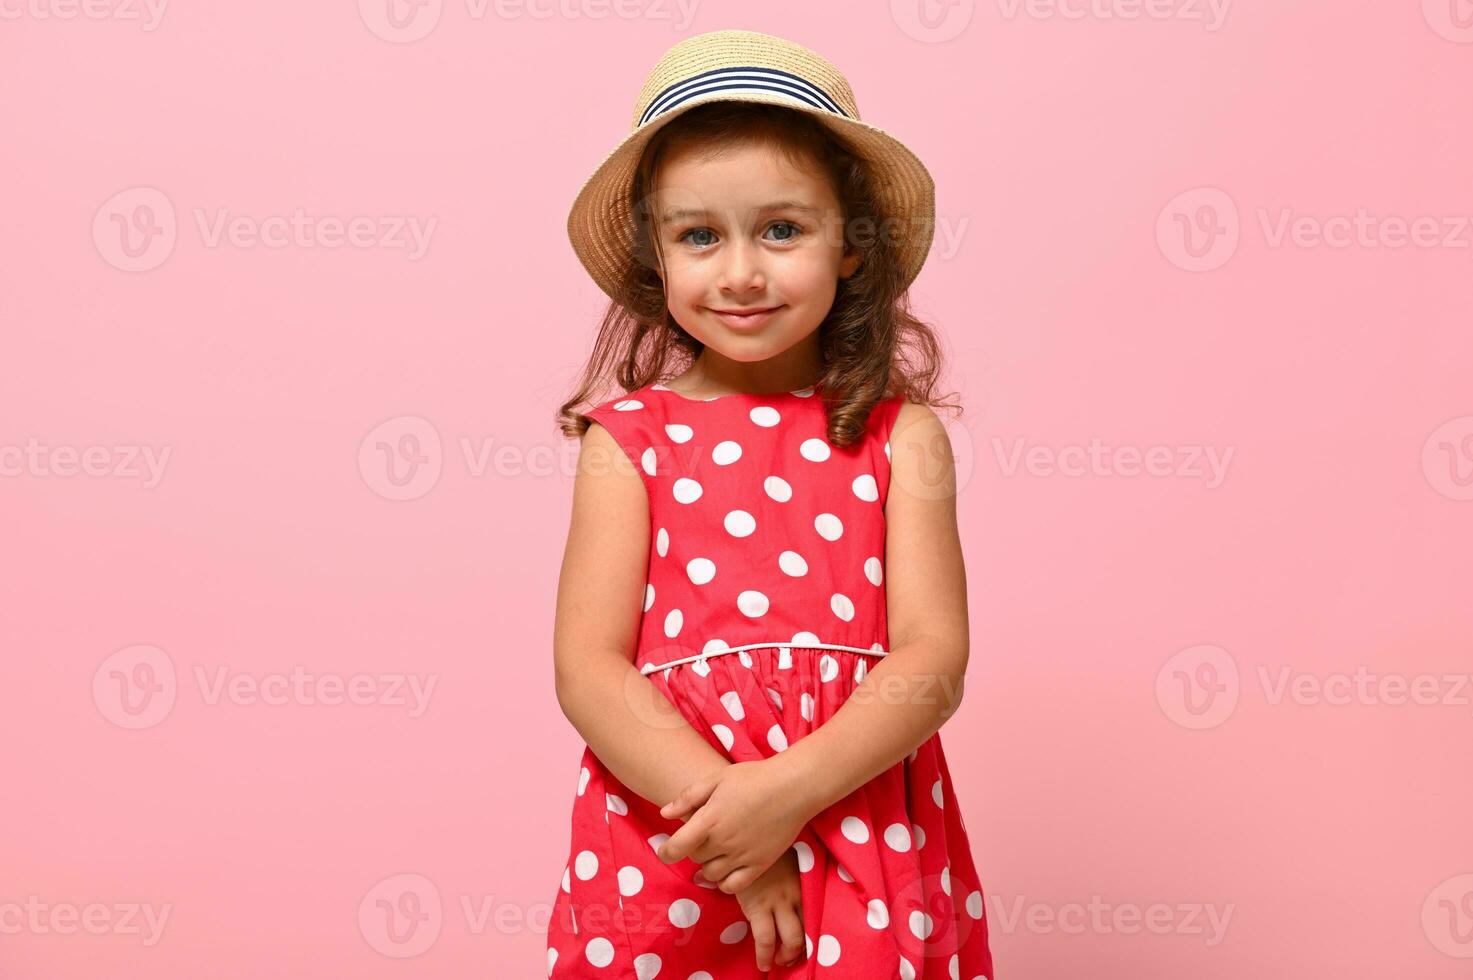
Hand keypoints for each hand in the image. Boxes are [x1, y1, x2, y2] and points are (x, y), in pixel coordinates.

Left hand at [656, 758, 815, 893]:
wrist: (793, 787)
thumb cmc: (754, 778)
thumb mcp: (717, 779)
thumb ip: (689, 797)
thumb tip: (665, 813)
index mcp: (709, 819)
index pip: (677, 847)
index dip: (666, 852)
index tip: (665, 851)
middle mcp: (723, 841)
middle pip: (695, 858)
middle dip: (694, 848)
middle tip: (704, 836)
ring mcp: (742, 855)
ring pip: (711, 874)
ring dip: (708, 865)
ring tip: (717, 850)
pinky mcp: (760, 865)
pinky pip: (733, 886)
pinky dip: (725, 882)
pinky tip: (727, 869)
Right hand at [731, 848, 804, 971]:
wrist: (743, 836)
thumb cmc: (761, 843)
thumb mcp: (782, 854)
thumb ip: (788, 869)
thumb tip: (787, 877)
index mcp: (804, 882)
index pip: (815, 913)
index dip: (813, 934)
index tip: (807, 943)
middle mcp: (796, 894)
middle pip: (808, 929)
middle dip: (801, 949)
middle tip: (792, 957)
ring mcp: (778, 902)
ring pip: (792, 939)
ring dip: (787, 955)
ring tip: (779, 961)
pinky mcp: (758, 908)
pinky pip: (765, 939)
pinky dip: (765, 955)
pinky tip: (763, 964)